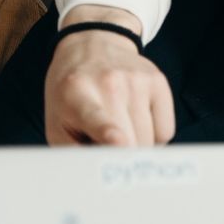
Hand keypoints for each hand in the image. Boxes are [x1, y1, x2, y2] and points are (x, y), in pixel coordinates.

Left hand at [45, 5, 175, 145]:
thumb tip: (97, 179)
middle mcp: (111, 84)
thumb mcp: (56, 123)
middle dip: (121, 158)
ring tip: (120, 129)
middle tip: (107, 150)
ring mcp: (138, 80)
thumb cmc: (70, 93)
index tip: (118, 141)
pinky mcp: (158, 81)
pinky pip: (166, 131)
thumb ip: (72, 154)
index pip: (98, 119)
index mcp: (77, 96)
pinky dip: (154, 136)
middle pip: (132, 142)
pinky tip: (137, 120)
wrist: (93, 44)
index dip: (110, 134)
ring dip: (137, 147)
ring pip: (151, 140)